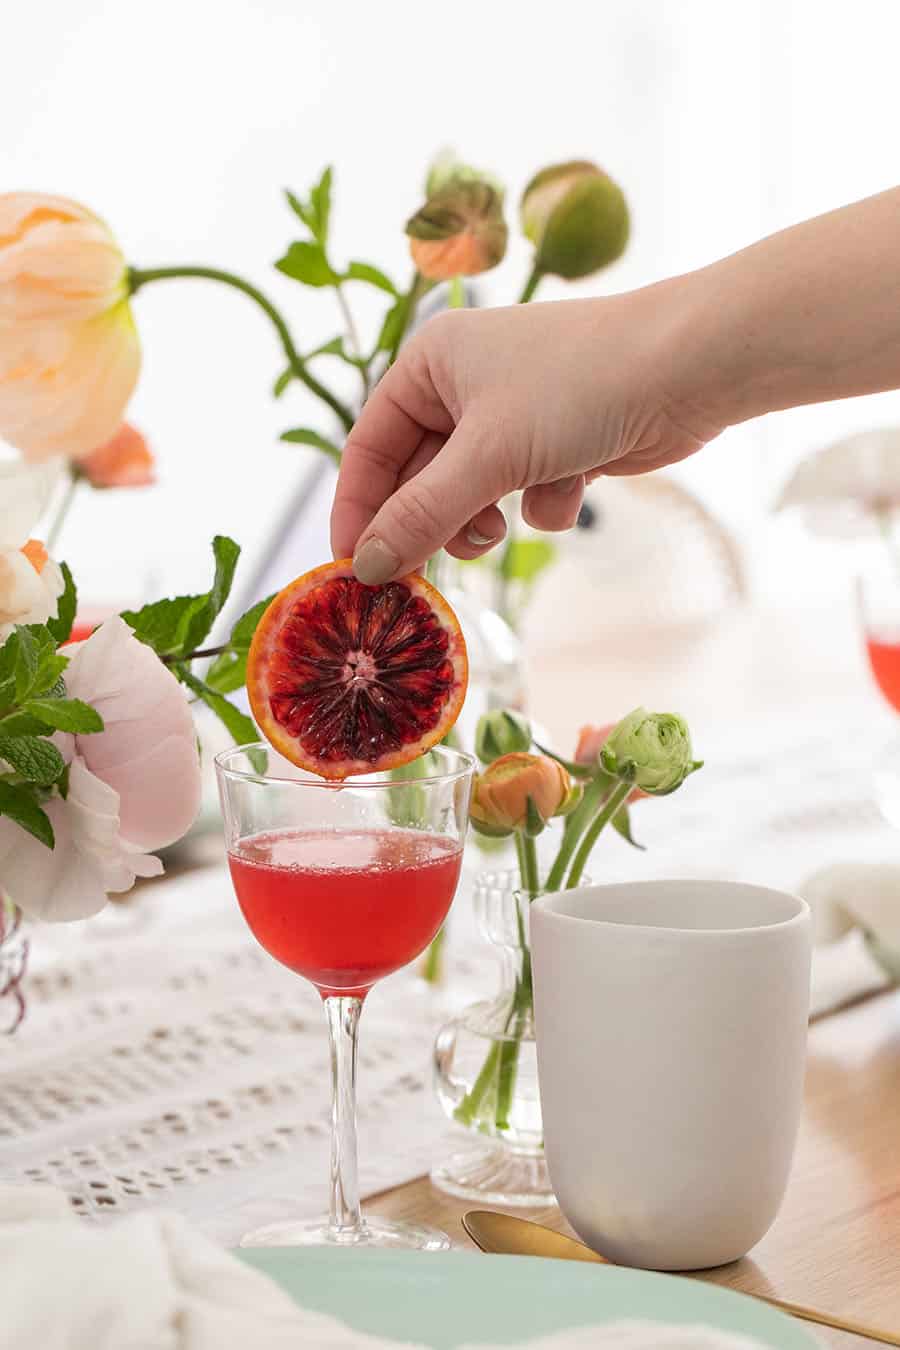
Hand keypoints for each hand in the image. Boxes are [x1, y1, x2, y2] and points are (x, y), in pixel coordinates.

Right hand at [330, 281, 723, 582]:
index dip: (359, 509)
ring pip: (471, 494)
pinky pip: (525, 494)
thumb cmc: (580, 387)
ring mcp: (515, 417)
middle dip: (431, 522)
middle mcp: (466, 385)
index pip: (370, 447)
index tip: (352, 569)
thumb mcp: (487, 457)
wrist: (691, 368)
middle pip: (418, 477)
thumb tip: (364, 568)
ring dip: (485, 519)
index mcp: (431, 364)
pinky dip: (546, 501)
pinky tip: (576, 484)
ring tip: (498, 527)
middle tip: (423, 579)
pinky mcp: (559, 445)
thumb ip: (421, 516)